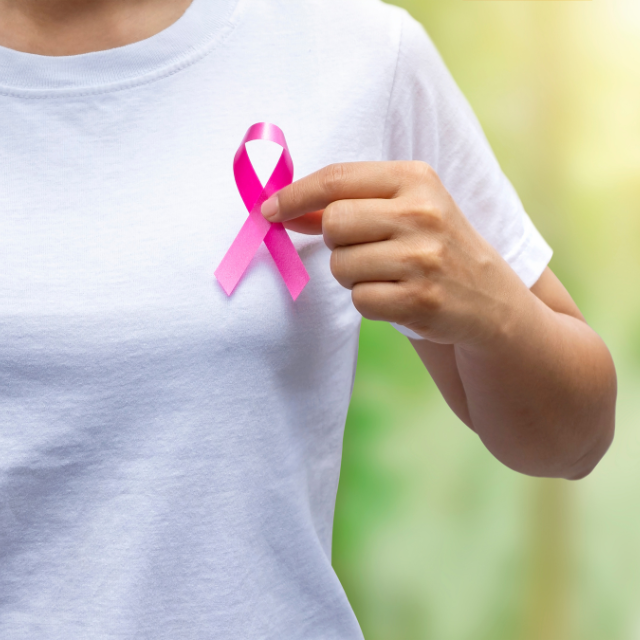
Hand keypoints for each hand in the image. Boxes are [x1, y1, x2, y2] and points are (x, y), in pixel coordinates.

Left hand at [262, 161, 529, 347]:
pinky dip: (370, 302)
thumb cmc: (435, 247)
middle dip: (335, 242)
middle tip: (363, 250)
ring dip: (353, 276)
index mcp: (416, 179)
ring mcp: (424, 258)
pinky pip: (360, 301)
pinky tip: (398, 297)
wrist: (490, 299)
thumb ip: (349, 203)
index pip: (336, 179)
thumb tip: (284, 209)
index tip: (269, 210)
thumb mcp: (405, 209)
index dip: (294, 195)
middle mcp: (422, 213)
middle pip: (333, 224)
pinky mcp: (421, 300)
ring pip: (342, 267)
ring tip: (388, 275)